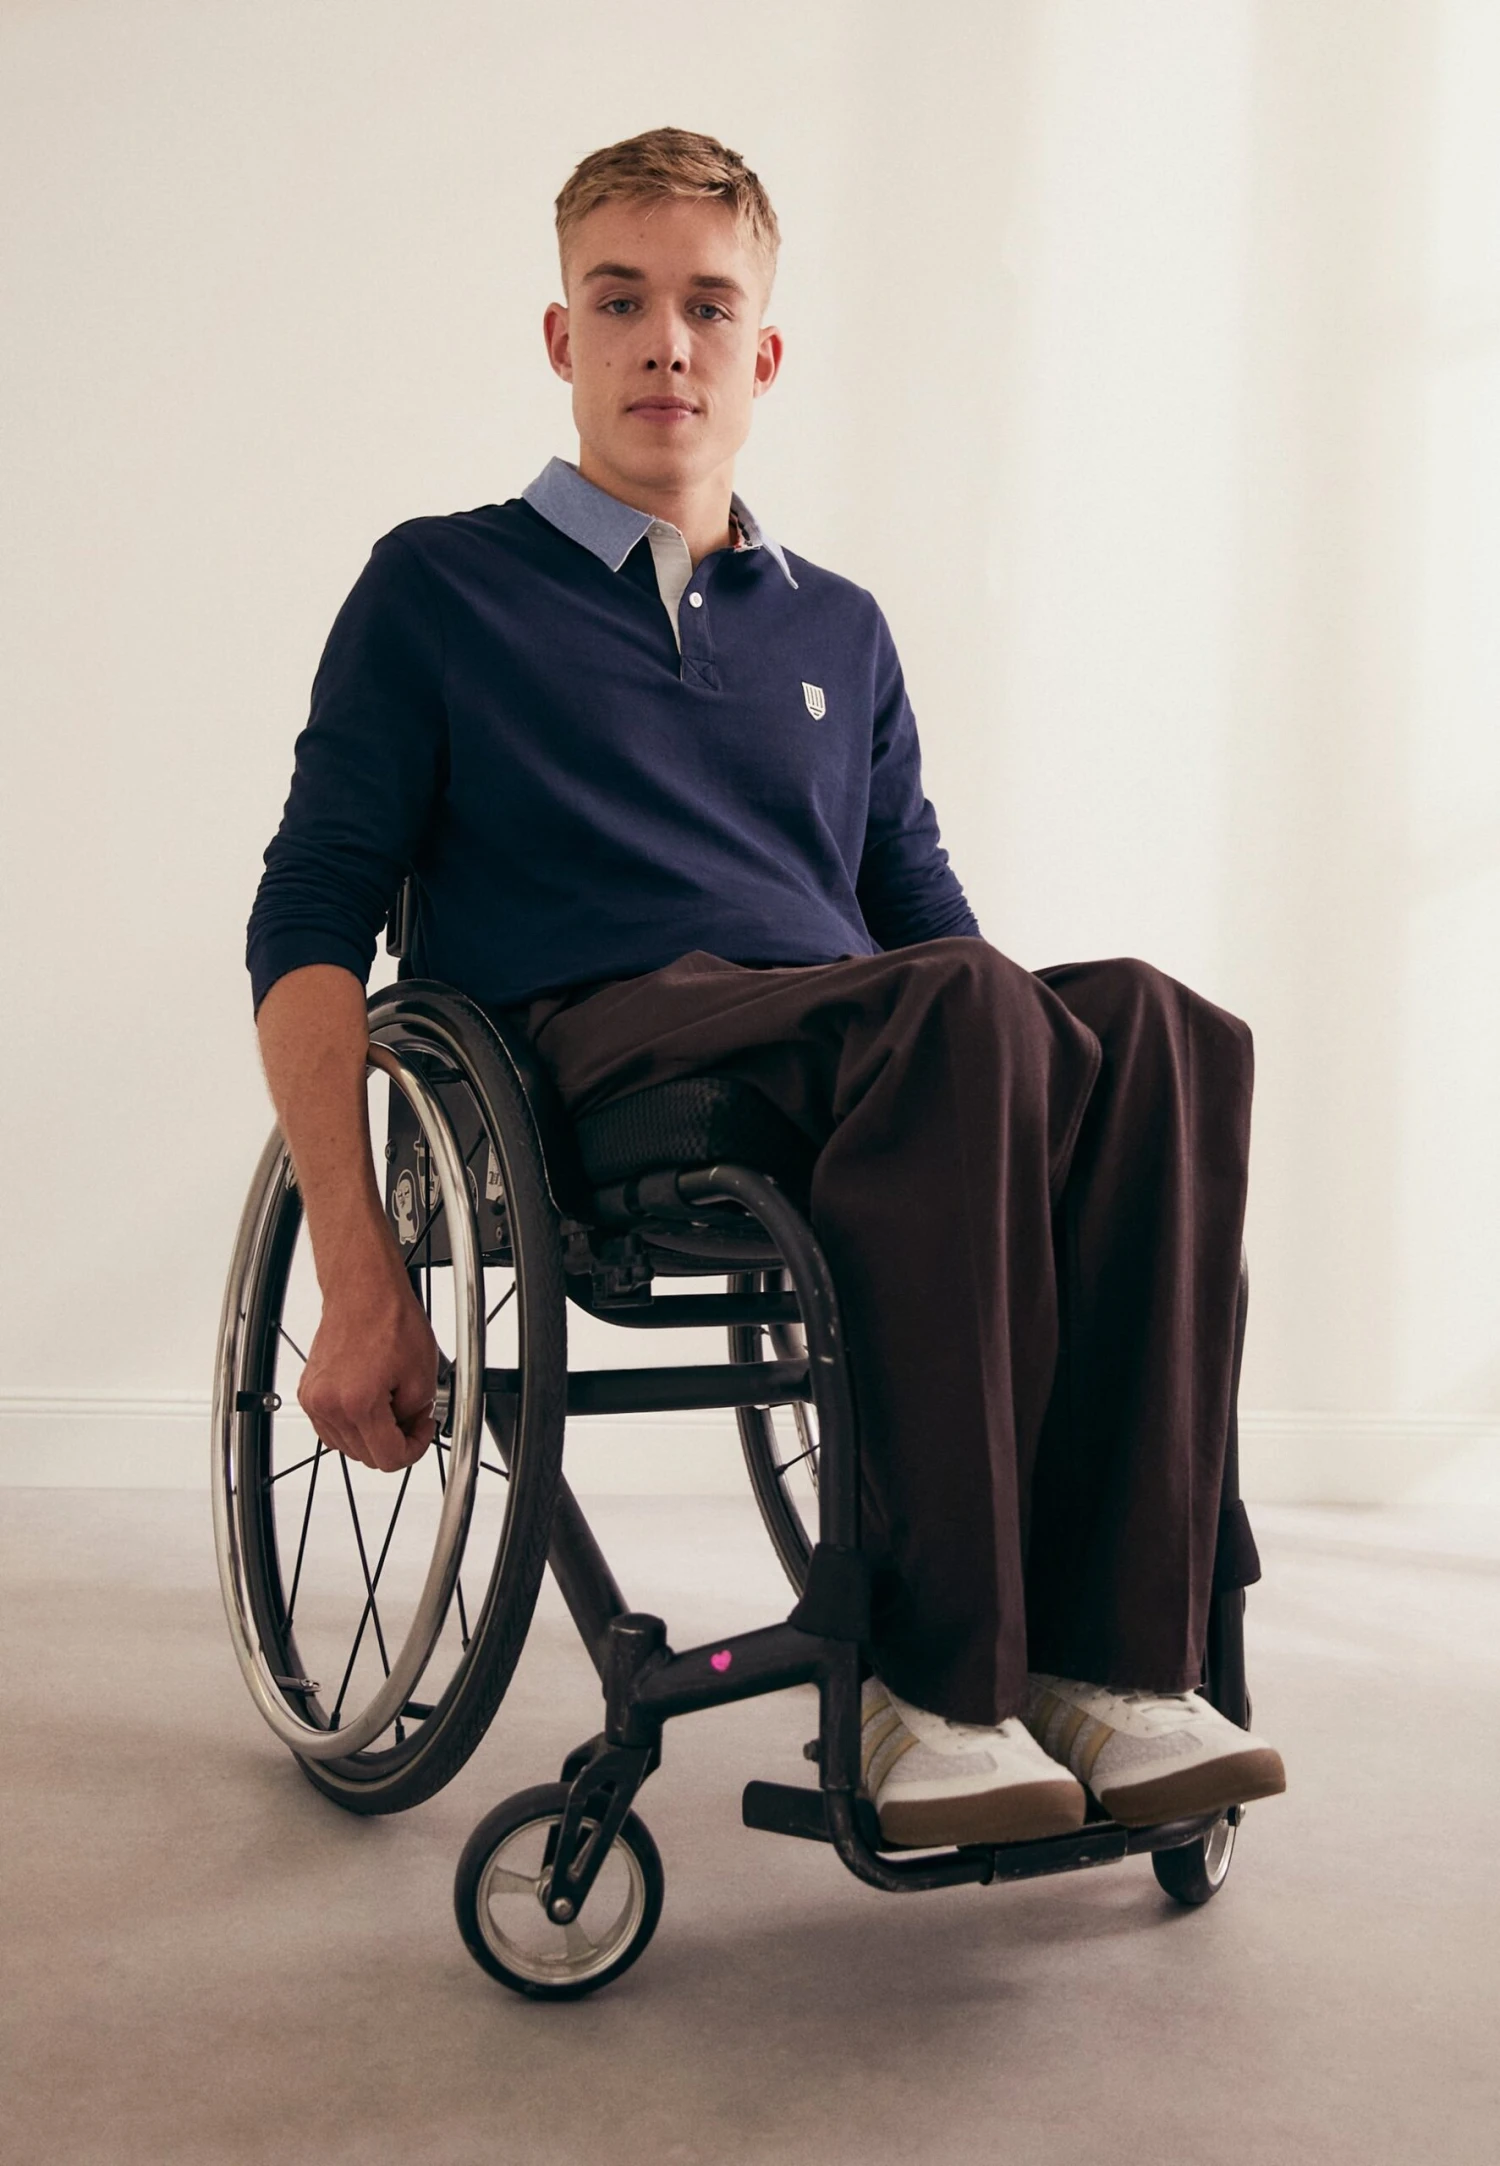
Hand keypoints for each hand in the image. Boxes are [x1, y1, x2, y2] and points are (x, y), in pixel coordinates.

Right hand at [297, 1249, 441, 1472]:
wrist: (362, 1290)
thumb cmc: (389, 1318)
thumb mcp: (422, 1375)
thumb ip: (416, 1415)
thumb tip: (408, 1430)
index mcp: (358, 1403)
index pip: (388, 1459)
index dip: (414, 1450)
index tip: (422, 1432)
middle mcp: (329, 1405)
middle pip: (366, 1456)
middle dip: (395, 1441)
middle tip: (412, 1416)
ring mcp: (314, 1400)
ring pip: (348, 1446)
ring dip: (373, 1434)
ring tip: (392, 1403)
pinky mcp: (309, 1392)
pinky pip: (332, 1427)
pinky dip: (354, 1423)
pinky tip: (372, 1402)